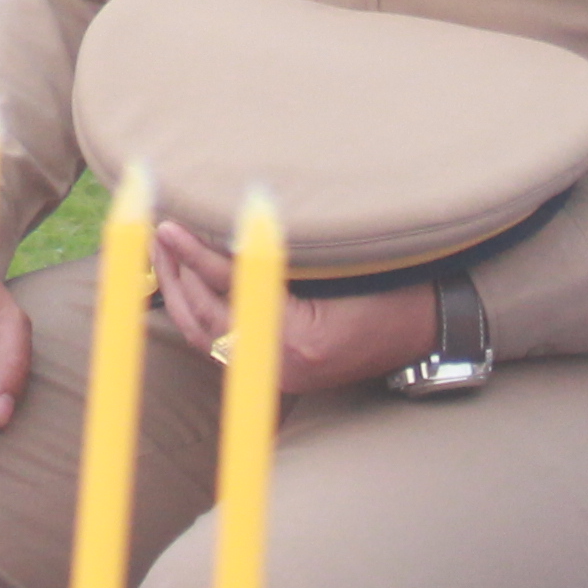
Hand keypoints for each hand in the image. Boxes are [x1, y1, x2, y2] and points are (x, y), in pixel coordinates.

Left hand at [144, 224, 439, 393]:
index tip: (167, 224)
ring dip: (178, 290)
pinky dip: (198, 308)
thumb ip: (281, 251)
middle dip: (174, 273)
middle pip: (204, 320)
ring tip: (161, 247)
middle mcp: (282, 369)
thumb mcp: (342, 260)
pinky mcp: (277, 371)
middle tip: (152, 229)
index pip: (230, 291)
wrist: (435, 324)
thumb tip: (229, 211)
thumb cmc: (399, 284)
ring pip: (205, 335)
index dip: (194, 254)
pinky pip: (222, 340)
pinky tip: (186, 277)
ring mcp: (277, 376)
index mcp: (299, 342)